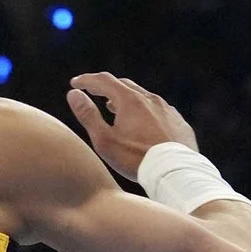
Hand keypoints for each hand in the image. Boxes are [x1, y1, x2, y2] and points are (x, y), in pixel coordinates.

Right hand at [66, 73, 198, 183]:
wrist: (174, 171)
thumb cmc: (135, 159)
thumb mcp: (104, 140)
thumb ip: (88, 115)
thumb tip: (73, 94)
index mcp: (130, 101)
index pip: (104, 81)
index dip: (87, 80)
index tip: (75, 83)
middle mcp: (150, 99)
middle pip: (124, 85)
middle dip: (105, 86)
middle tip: (92, 91)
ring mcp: (166, 109)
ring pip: (142, 97)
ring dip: (124, 98)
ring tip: (112, 106)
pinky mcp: (177, 121)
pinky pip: (157, 110)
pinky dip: (142, 110)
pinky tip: (139, 123)